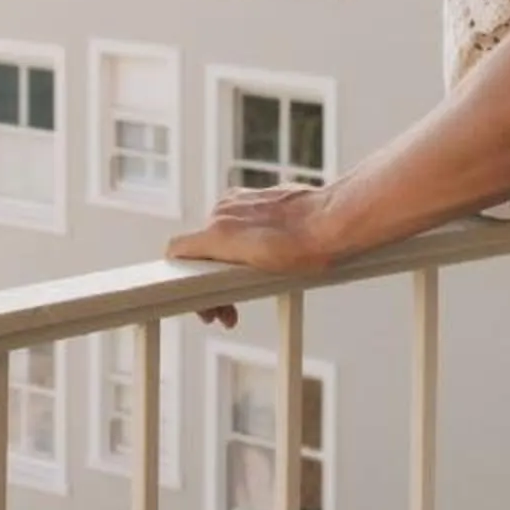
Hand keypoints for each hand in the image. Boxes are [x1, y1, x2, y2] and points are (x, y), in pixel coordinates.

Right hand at [167, 183, 337, 327]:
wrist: (333, 221)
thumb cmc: (304, 250)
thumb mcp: (258, 273)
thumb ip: (224, 271)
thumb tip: (208, 278)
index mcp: (218, 232)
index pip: (176, 250)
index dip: (181, 277)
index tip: (202, 301)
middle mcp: (223, 211)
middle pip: (201, 250)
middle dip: (211, 281)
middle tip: (228, 312)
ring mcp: (239, 201)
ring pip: (219, 238)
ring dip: (226, 264)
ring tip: (247, 289)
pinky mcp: (255, 196)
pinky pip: (237, 224)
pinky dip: (242, 244)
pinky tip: (262, 261)